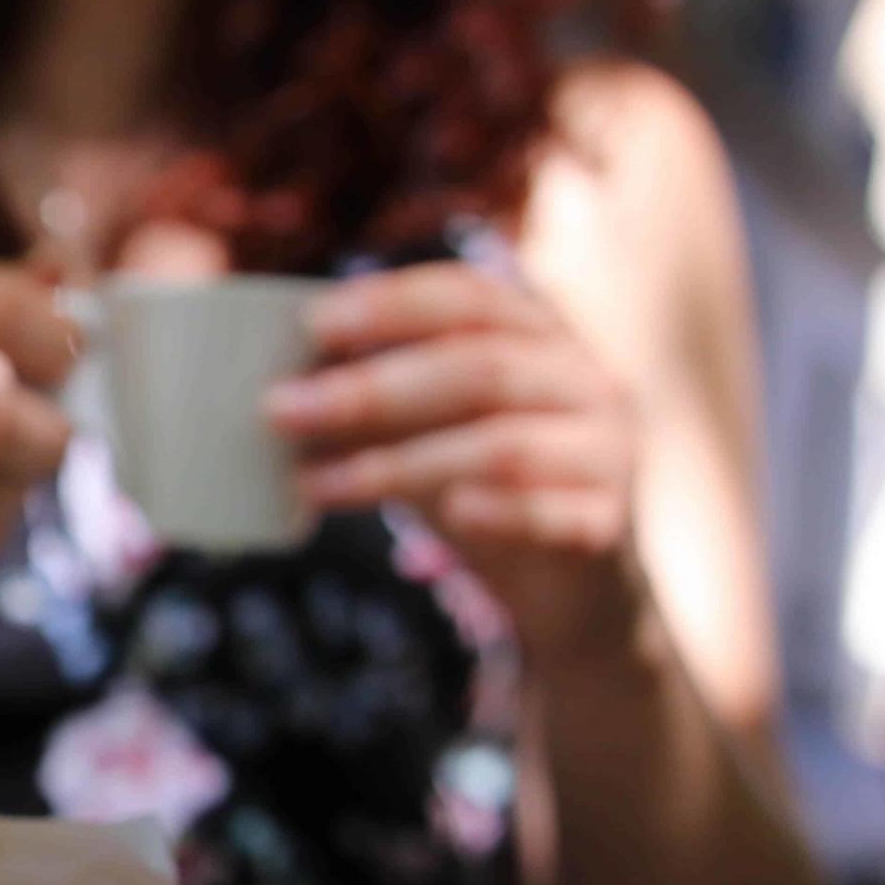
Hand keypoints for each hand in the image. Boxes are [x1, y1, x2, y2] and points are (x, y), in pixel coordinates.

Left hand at [263, 264, 648, 658]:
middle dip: (372, 388)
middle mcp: (584, 381)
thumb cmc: (480, 487)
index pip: (471, 296)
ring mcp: (606, 450)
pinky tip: (448, 516)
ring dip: (396, 465)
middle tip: (282, 409)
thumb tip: (278, 383)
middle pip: (479, 368)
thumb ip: (374, 401)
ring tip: (313, 484)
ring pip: (501, 445)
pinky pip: (552, 513)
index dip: (393, 303)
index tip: (313, 322)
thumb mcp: (424, 434)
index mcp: (540, 337)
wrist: (567, 588)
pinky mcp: (606, 523)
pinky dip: (497, 511)